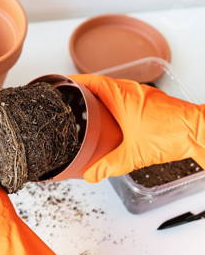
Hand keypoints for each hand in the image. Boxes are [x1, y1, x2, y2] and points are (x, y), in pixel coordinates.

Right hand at [70, 74, 204, 182]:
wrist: (199, 132)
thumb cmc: (171, 135)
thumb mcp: (133, 155)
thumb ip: (108, 166)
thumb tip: (91, 174)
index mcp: (122, 96)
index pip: (92, 81)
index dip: (75, 80)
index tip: (63, 82)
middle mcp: (131, 91)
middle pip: (101, 83)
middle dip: (83, 89)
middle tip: (70, 97)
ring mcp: (142, 94)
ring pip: (114, 88)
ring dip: (99, 94)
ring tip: (87, 106)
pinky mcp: (150, 101)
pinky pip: (125, 95)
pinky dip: (113, 101)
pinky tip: (112, 116)